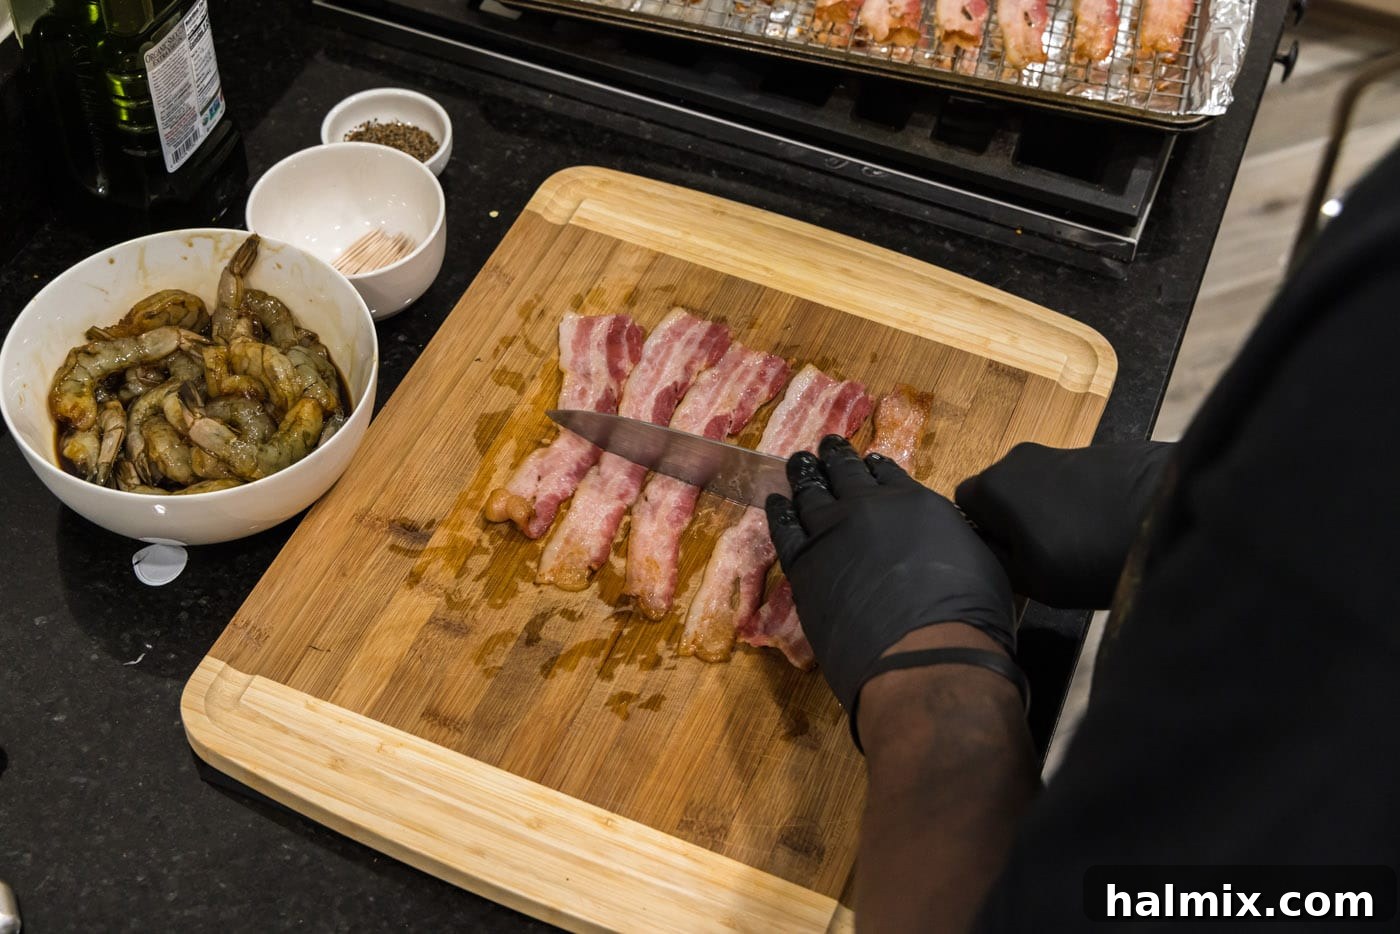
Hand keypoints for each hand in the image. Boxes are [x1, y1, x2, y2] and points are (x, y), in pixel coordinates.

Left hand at [765, 436, 1014, 713]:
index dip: (875, 468)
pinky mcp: (803, 563)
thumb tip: (944, 541)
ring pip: (811, 493)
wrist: (924, 652)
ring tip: (798, 463)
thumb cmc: (968, 614)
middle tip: (826, 447)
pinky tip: (776, 502)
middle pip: (846, 474)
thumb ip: (952, 540)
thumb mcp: (979, 560)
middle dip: (835, 458)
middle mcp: (869, 507)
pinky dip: (779, 512)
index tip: (867, 461)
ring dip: (804, 475)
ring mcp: (831, 532)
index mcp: (914, 503)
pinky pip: (784, 529)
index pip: (888, 475)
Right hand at [953, 441, 1172, 608]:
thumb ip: (997, 562)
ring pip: (1038, 486)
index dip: (983, 533)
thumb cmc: (1088, 556)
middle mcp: (1020, 457)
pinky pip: (1073, 481)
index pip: (964, 505)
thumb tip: (988, 549)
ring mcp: (1061, 451)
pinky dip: (1080, 502)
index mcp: (994, 484)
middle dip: (1016, 520)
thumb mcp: (1031, 580)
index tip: (1008, 557)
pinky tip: (1104, 527)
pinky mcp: (1100, 451)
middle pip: (1002, 492)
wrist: (1170, 517)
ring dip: (1050, 512)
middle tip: (1043, 555)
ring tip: (1080, 545)